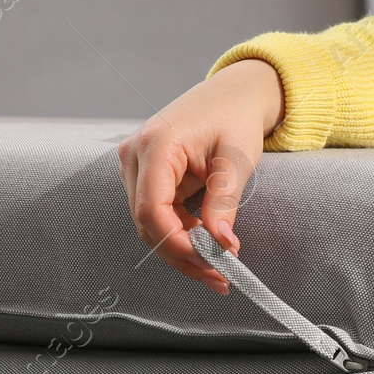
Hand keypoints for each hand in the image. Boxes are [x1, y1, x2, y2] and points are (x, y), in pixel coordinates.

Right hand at [118, 58, 285, 294]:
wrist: (232, 95)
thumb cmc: (235, 117)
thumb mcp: (237, 160)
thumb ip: (224, 203)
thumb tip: (221, 246)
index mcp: (156, 145)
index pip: (152, 210)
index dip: (178, 245)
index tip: (211, 266)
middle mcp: (135, 155)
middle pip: (147, 224)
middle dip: (183, 256)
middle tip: (220, 278)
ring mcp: (136, 165)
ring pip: (151, 225)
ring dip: (183, 249)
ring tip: (220, 266)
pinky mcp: (145, 175)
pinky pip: (158, 215)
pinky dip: (182, 235)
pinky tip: (207, 245)